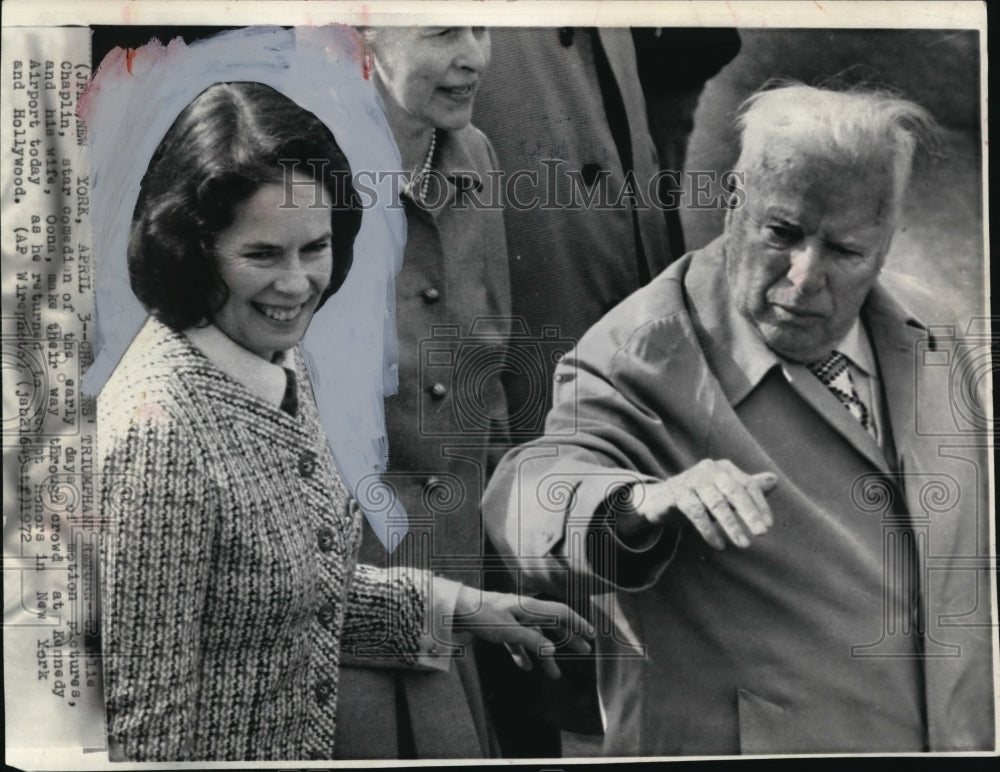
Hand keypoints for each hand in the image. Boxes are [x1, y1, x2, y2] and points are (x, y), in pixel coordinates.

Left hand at [453, 587, 593, 678]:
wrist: (455, 609)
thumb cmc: (481, 616)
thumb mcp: (507, 630)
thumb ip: (530, 640)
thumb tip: (552, 649)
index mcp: (529, 607)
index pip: (560, 613)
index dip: (577, 623)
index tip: (591, 635)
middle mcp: (523, 611)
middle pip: (552, 625)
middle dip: (568, 639)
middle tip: (584, 651)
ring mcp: (512, 619)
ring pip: (535, 637)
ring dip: (545, 655)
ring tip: (554, 674)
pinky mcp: (500, 627)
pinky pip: (517, 642)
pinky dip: (523, 654)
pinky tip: (526, 668)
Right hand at [634, 459, 776, 549]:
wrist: (661, 500)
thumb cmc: (699, 497)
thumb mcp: (724, 493)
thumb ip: (747, 488)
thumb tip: (774, 480)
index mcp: (724, 468)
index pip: (747, 485)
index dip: (760, 505)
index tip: (768, 526)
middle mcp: (709, 469)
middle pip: (734, 491)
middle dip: (749, 513)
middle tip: (761, 534)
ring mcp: (691, 479)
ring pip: (715, 502)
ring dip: (730, 525)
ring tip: (742, 544)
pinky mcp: (676, 492)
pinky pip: (696, 512)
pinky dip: (708, 530)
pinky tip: (718, 544)